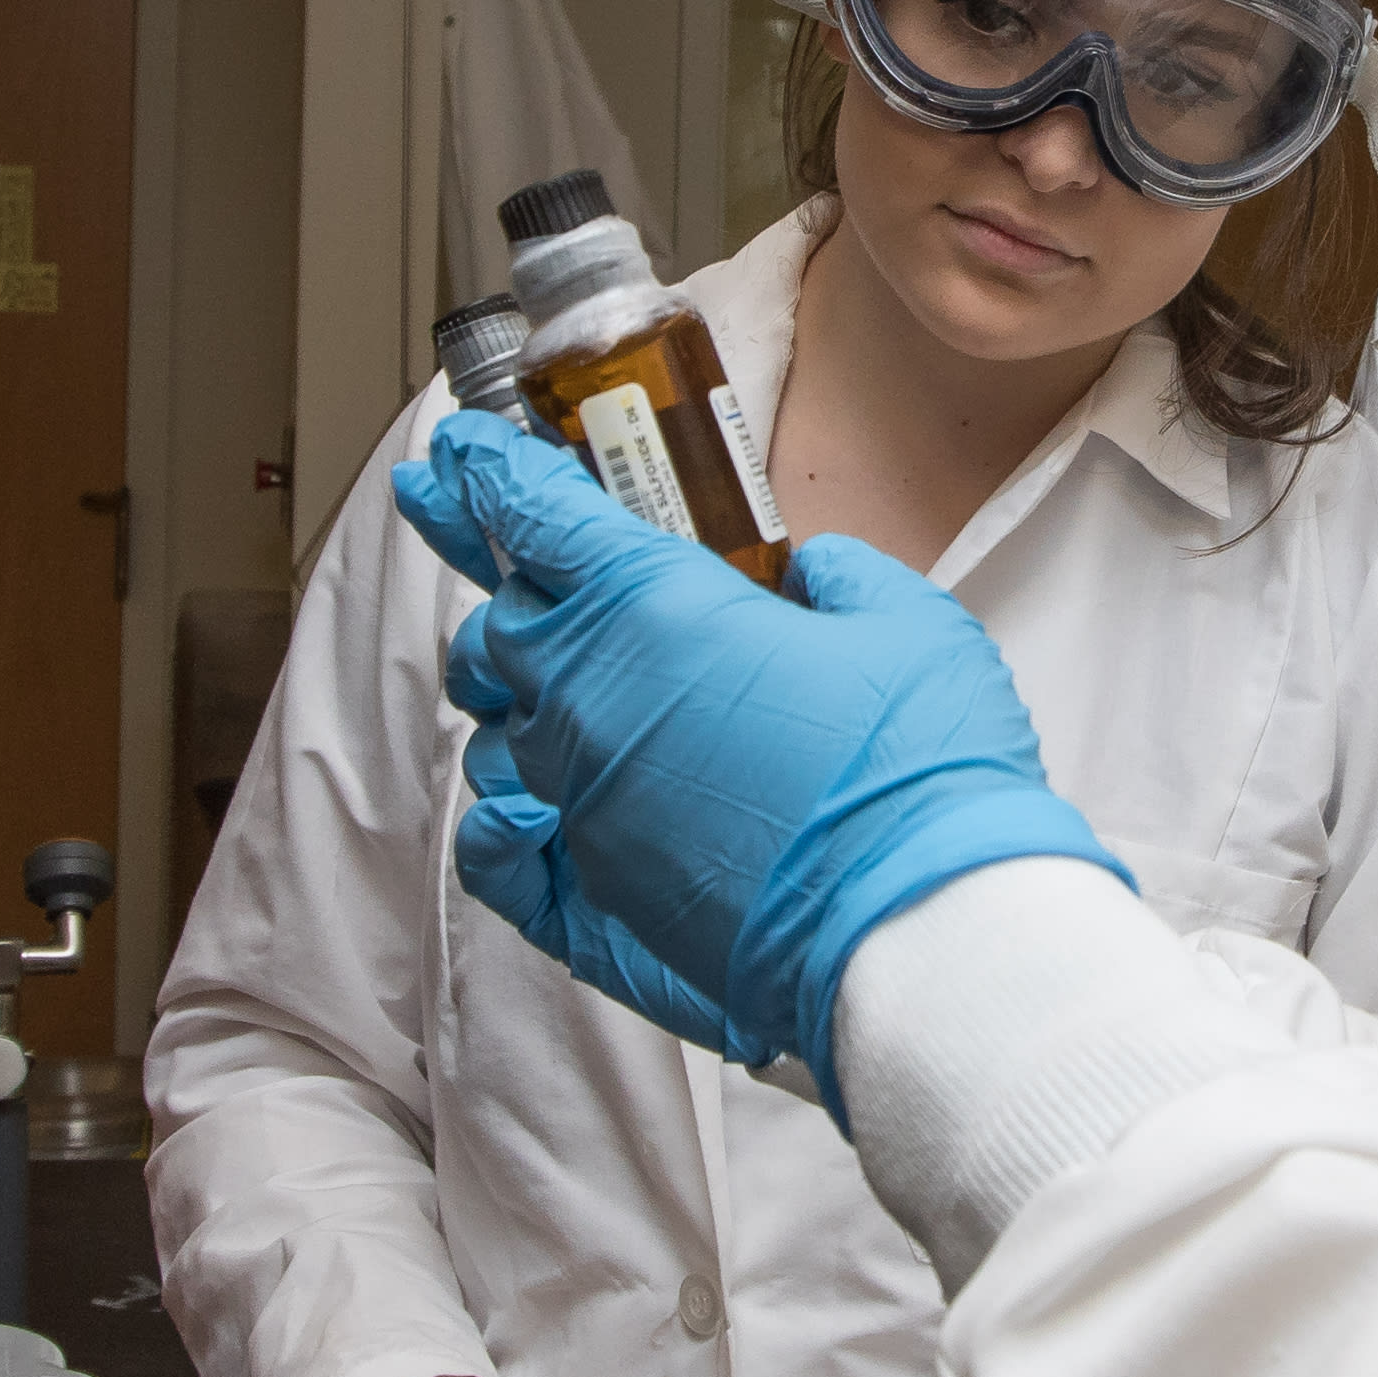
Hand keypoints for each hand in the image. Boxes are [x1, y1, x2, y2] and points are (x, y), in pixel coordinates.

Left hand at [398, 414, 1125, 1116]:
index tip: (461, 451)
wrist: (914, 925)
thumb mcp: (905, 622)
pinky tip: (517, 815)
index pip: (536, 518)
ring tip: (541, 680)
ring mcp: (580, 804)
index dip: (491, 474)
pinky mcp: (590, 899)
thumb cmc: (916, 766)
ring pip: (499, 729)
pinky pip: (495, 852)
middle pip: (506, 622)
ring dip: (511, 697)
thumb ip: (841, 579)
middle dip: (499, 576)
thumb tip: (815, 577)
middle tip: (484, 540)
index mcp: (653, 607)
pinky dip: (494, 826)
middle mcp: (590, 699)